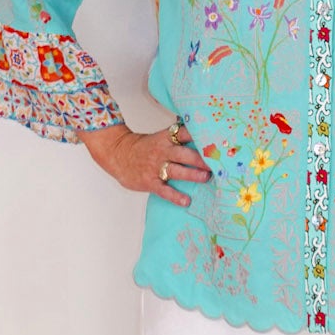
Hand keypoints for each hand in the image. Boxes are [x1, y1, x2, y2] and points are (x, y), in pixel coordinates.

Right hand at [83, 119, 211, 208]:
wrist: (117, 153)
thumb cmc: (143, 146)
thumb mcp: (160, 137)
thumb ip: (179, 137)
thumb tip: (201, 132)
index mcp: (166, 138)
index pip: (185, 133)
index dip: (199, 136)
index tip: (215, 140)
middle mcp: (162, 151)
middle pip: (184, 154)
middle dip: (201, 159)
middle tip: (216, 163)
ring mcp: (156, 167)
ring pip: (177, 170)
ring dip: (192, 174)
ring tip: (206, 177)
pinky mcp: (150, 181)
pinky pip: (164, 190)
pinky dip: (175, 196)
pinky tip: (186, 201)